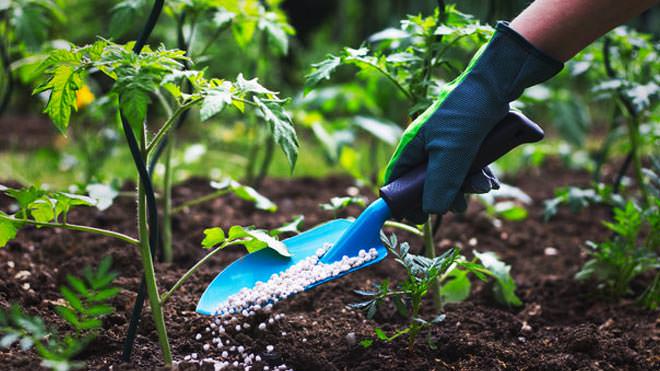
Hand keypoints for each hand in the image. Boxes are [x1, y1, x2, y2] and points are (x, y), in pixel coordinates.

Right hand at [385, 22, 561, 223]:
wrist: (498, 81)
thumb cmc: (466, 112)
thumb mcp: (451, 152)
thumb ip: (440, 183)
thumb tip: (431, 212)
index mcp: (413, 145)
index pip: (398, 179)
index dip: (404, 200)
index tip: (418, 218)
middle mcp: (427, 145)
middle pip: (428, 183)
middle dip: (446, 195)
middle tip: (461, 204)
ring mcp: (448, 143)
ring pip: (452, 176)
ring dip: (468, 186)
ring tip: (484, 186)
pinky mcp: (469, 141)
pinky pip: (469, 167)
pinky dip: (480, 176)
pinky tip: (492, 181)